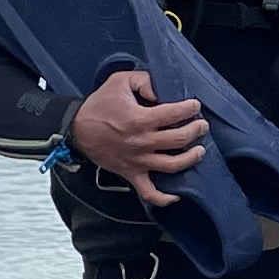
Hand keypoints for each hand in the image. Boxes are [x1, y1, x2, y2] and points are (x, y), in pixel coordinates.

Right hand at [69, 67, 207, 200]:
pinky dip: (164, 198)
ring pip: (173, 165)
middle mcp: (141, 142)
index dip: (189, 108)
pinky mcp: (131, 174)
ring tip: (199, 150)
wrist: (76, 129)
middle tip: (201, 125)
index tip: (194, 106)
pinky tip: (176, 196)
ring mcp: (138, 161)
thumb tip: (161, 91)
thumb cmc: (99, 105)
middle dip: (196, 130)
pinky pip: (149, 192)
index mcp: (139, 119)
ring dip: (191, 158)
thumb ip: (144, 80)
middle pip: (179, 139)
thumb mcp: (119, 81)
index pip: (174, 114)